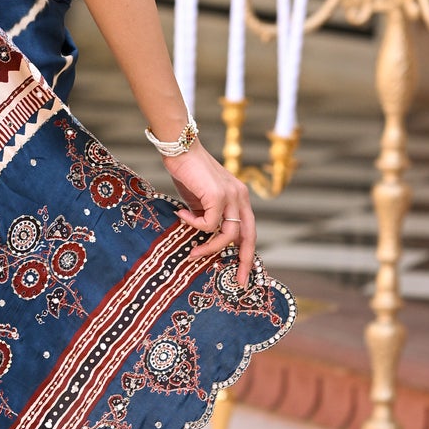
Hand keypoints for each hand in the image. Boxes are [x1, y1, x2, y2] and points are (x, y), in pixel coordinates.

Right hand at [161, 140, 255, 280]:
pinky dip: (194, 225)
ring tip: (192, 252)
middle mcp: (240, 197)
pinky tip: (181, 216)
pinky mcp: (218, 195)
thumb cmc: (188, 172)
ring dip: (209, 247)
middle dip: (245, 261)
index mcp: (240, 198)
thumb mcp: (201, 199)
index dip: (247, 252)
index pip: (249, 230)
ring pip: (228, 234)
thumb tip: (205, 239)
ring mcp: (231, 195)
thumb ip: (208, 216)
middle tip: (239, 281)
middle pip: (249, 236)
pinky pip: (209, 223)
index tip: (243, 272)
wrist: (180, 146)